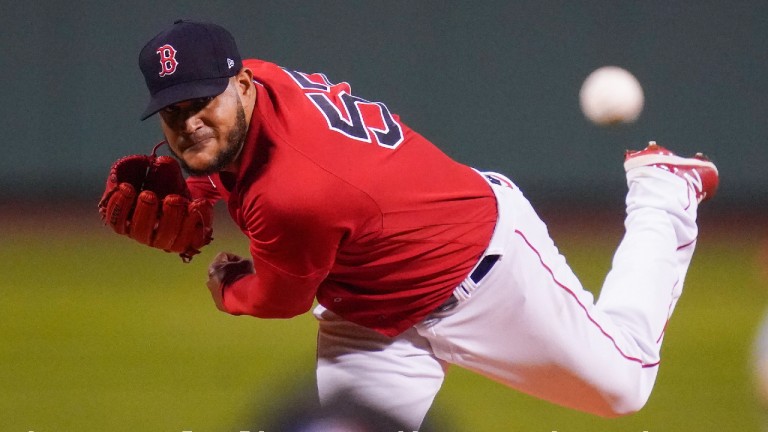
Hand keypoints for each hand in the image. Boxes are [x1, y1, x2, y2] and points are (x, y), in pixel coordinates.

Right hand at [98, 142, 212, 261]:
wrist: (191, 199)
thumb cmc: (167, 187)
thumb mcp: (160, 174)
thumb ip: (157, 167)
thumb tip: (161, 162)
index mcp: (129, 219)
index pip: (116, 221)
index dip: (118, 206)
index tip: (126, 187)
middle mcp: (144, 234)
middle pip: (139, 231)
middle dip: (144, 211)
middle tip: (148, 195)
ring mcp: (165, 241)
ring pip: (164, 236)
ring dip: (169, 216)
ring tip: (174, 198)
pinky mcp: (185, 243)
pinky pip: (189, 239)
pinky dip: (193, 221)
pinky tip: (196, 204)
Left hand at [207, 252, 254, 311]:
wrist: (241, 298)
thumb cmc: (242, 277)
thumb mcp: (247, 263)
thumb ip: (243, 261)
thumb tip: (244, 264)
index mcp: (214, 267)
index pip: (223, 256)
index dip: (235, 257)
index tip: (243, 262)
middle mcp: (210, 279)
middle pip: (221, 271)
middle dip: (232, 271)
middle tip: (243, 273)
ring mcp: (213, 293)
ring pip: (222, 285)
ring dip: (231, 283)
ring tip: (242, 285)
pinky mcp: (218, 304)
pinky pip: (224, 296)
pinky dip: (231, 294)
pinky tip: (241, 294)